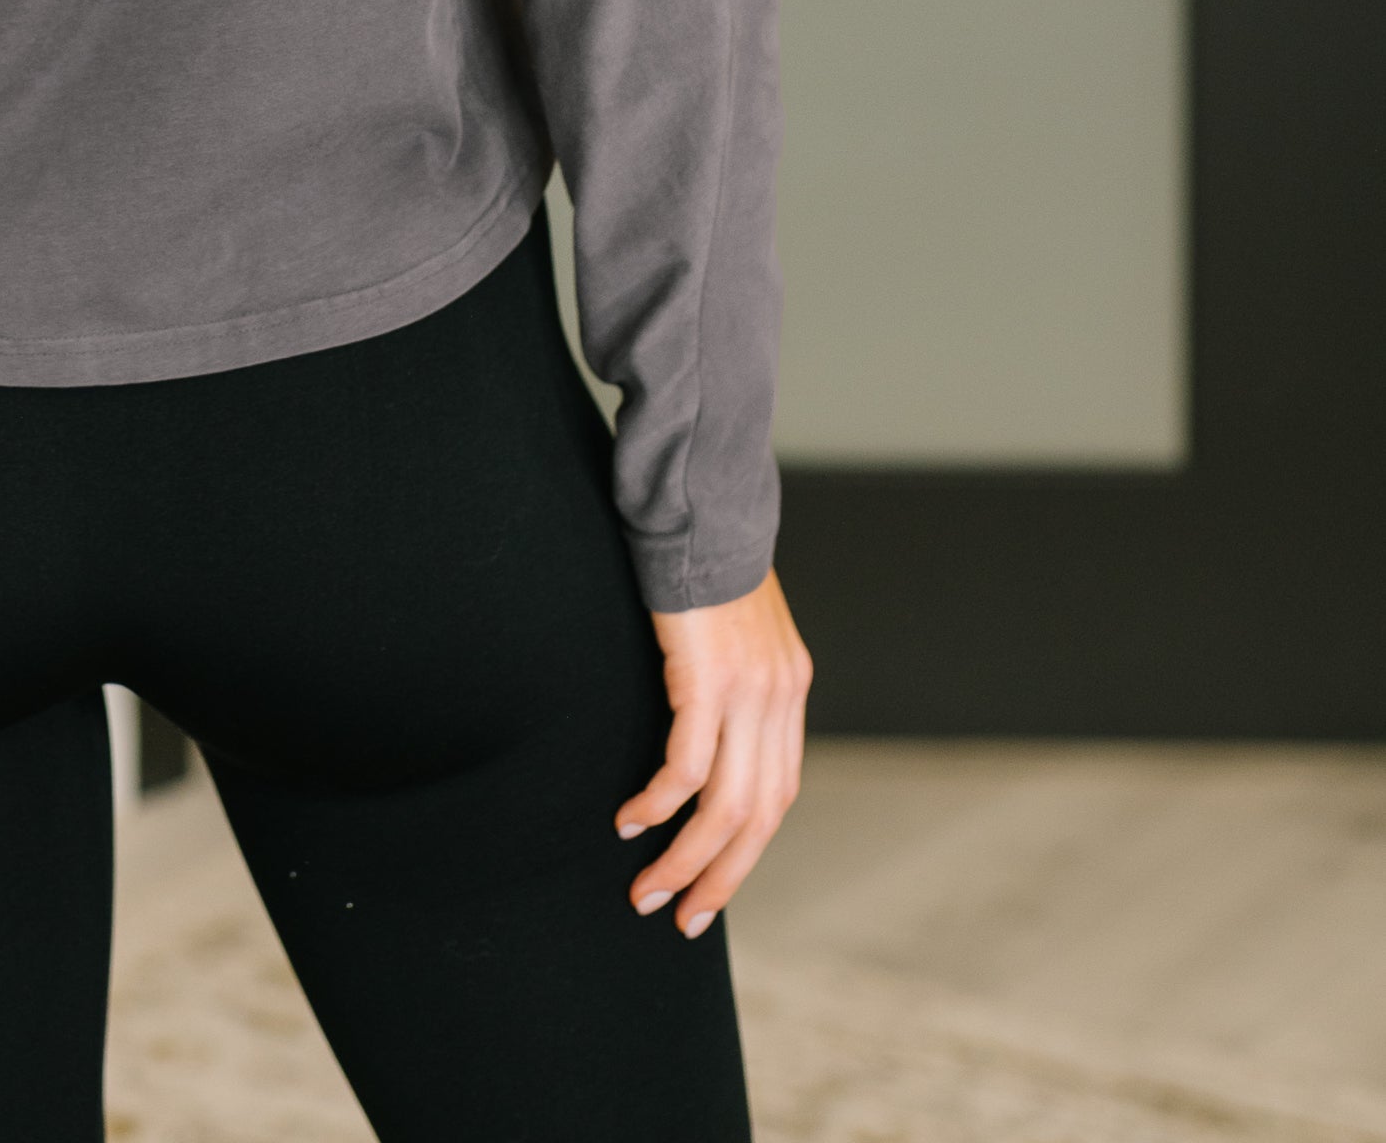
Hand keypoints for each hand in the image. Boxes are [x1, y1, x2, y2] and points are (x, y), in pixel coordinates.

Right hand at [618, 567, 810, 936]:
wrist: (703, 503)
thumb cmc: (705, 559)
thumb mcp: (737, 627)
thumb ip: (733, 676)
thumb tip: (707, 720)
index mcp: (789, 690)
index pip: (778, 793)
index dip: (745, 848)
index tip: (709, 884)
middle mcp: (779, 699)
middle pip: (758, 817)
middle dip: (719, 876)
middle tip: (680, 916)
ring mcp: (749, 691)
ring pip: (724, 807)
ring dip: (685, 858)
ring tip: (647, 888)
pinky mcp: (709, 678)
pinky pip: (686, 765)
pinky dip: (659, 803)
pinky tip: (631, 819)